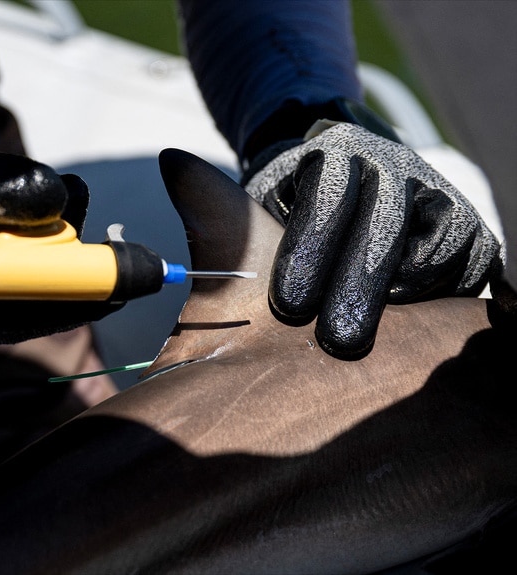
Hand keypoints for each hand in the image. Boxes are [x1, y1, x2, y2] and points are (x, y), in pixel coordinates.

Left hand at [244, 120, 500, 359]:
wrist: (339, 181)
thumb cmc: (293, 210)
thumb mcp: (265, 209)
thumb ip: (261, 241)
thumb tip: (261, 299)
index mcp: (335, 154)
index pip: (328, 195)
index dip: (311, 250)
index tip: (290, 305)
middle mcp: (392, 163)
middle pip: (383, 223)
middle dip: (358, 287)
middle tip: (336, 340)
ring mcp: (435, 189)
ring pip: (436, 245)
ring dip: (402, 293)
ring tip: (367, 324)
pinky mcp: (468, 221)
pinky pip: (470, 263)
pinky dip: (441, 294)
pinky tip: (404, 311)